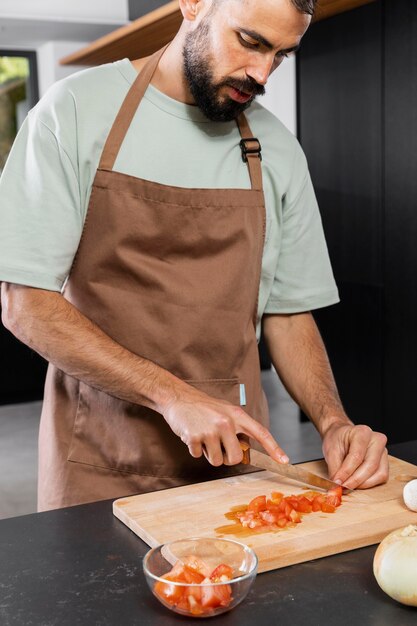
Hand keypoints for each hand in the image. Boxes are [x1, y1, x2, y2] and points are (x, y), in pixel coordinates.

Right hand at [162, 385, 288, 466]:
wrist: (178, 398)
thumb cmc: (203, 407)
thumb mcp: (225, 412)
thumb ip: (237, 428)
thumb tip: (245, 451)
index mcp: (236, 415)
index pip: (260, 432)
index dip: (274, 448)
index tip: (284, 461)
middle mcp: (226, 422)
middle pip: (236, 458)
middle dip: (227, 458)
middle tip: (218, 447)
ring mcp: (210, 430)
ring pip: (217, 461)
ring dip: (209, 454)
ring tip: (204, 438)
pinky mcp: (194, 437)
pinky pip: (198, 456)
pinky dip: (195, 450)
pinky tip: (192, 435)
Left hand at [322, 422, 388, 488]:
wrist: (341, 437)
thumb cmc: (337, 440)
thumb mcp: (330, 451)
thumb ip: (335, 469)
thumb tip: (337, 485)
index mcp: (362, 432)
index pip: (356, 456)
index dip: (346, 472)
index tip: (337, 482)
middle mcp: (376, 440)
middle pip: (370, 466)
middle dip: (355, 480)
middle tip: (343, 488)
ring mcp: (383, 451)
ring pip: (379, 474)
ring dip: (363, 484)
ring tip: (348, 484)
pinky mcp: (385, 462)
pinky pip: (381, 477)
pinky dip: (368, 483)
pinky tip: (356, 482)